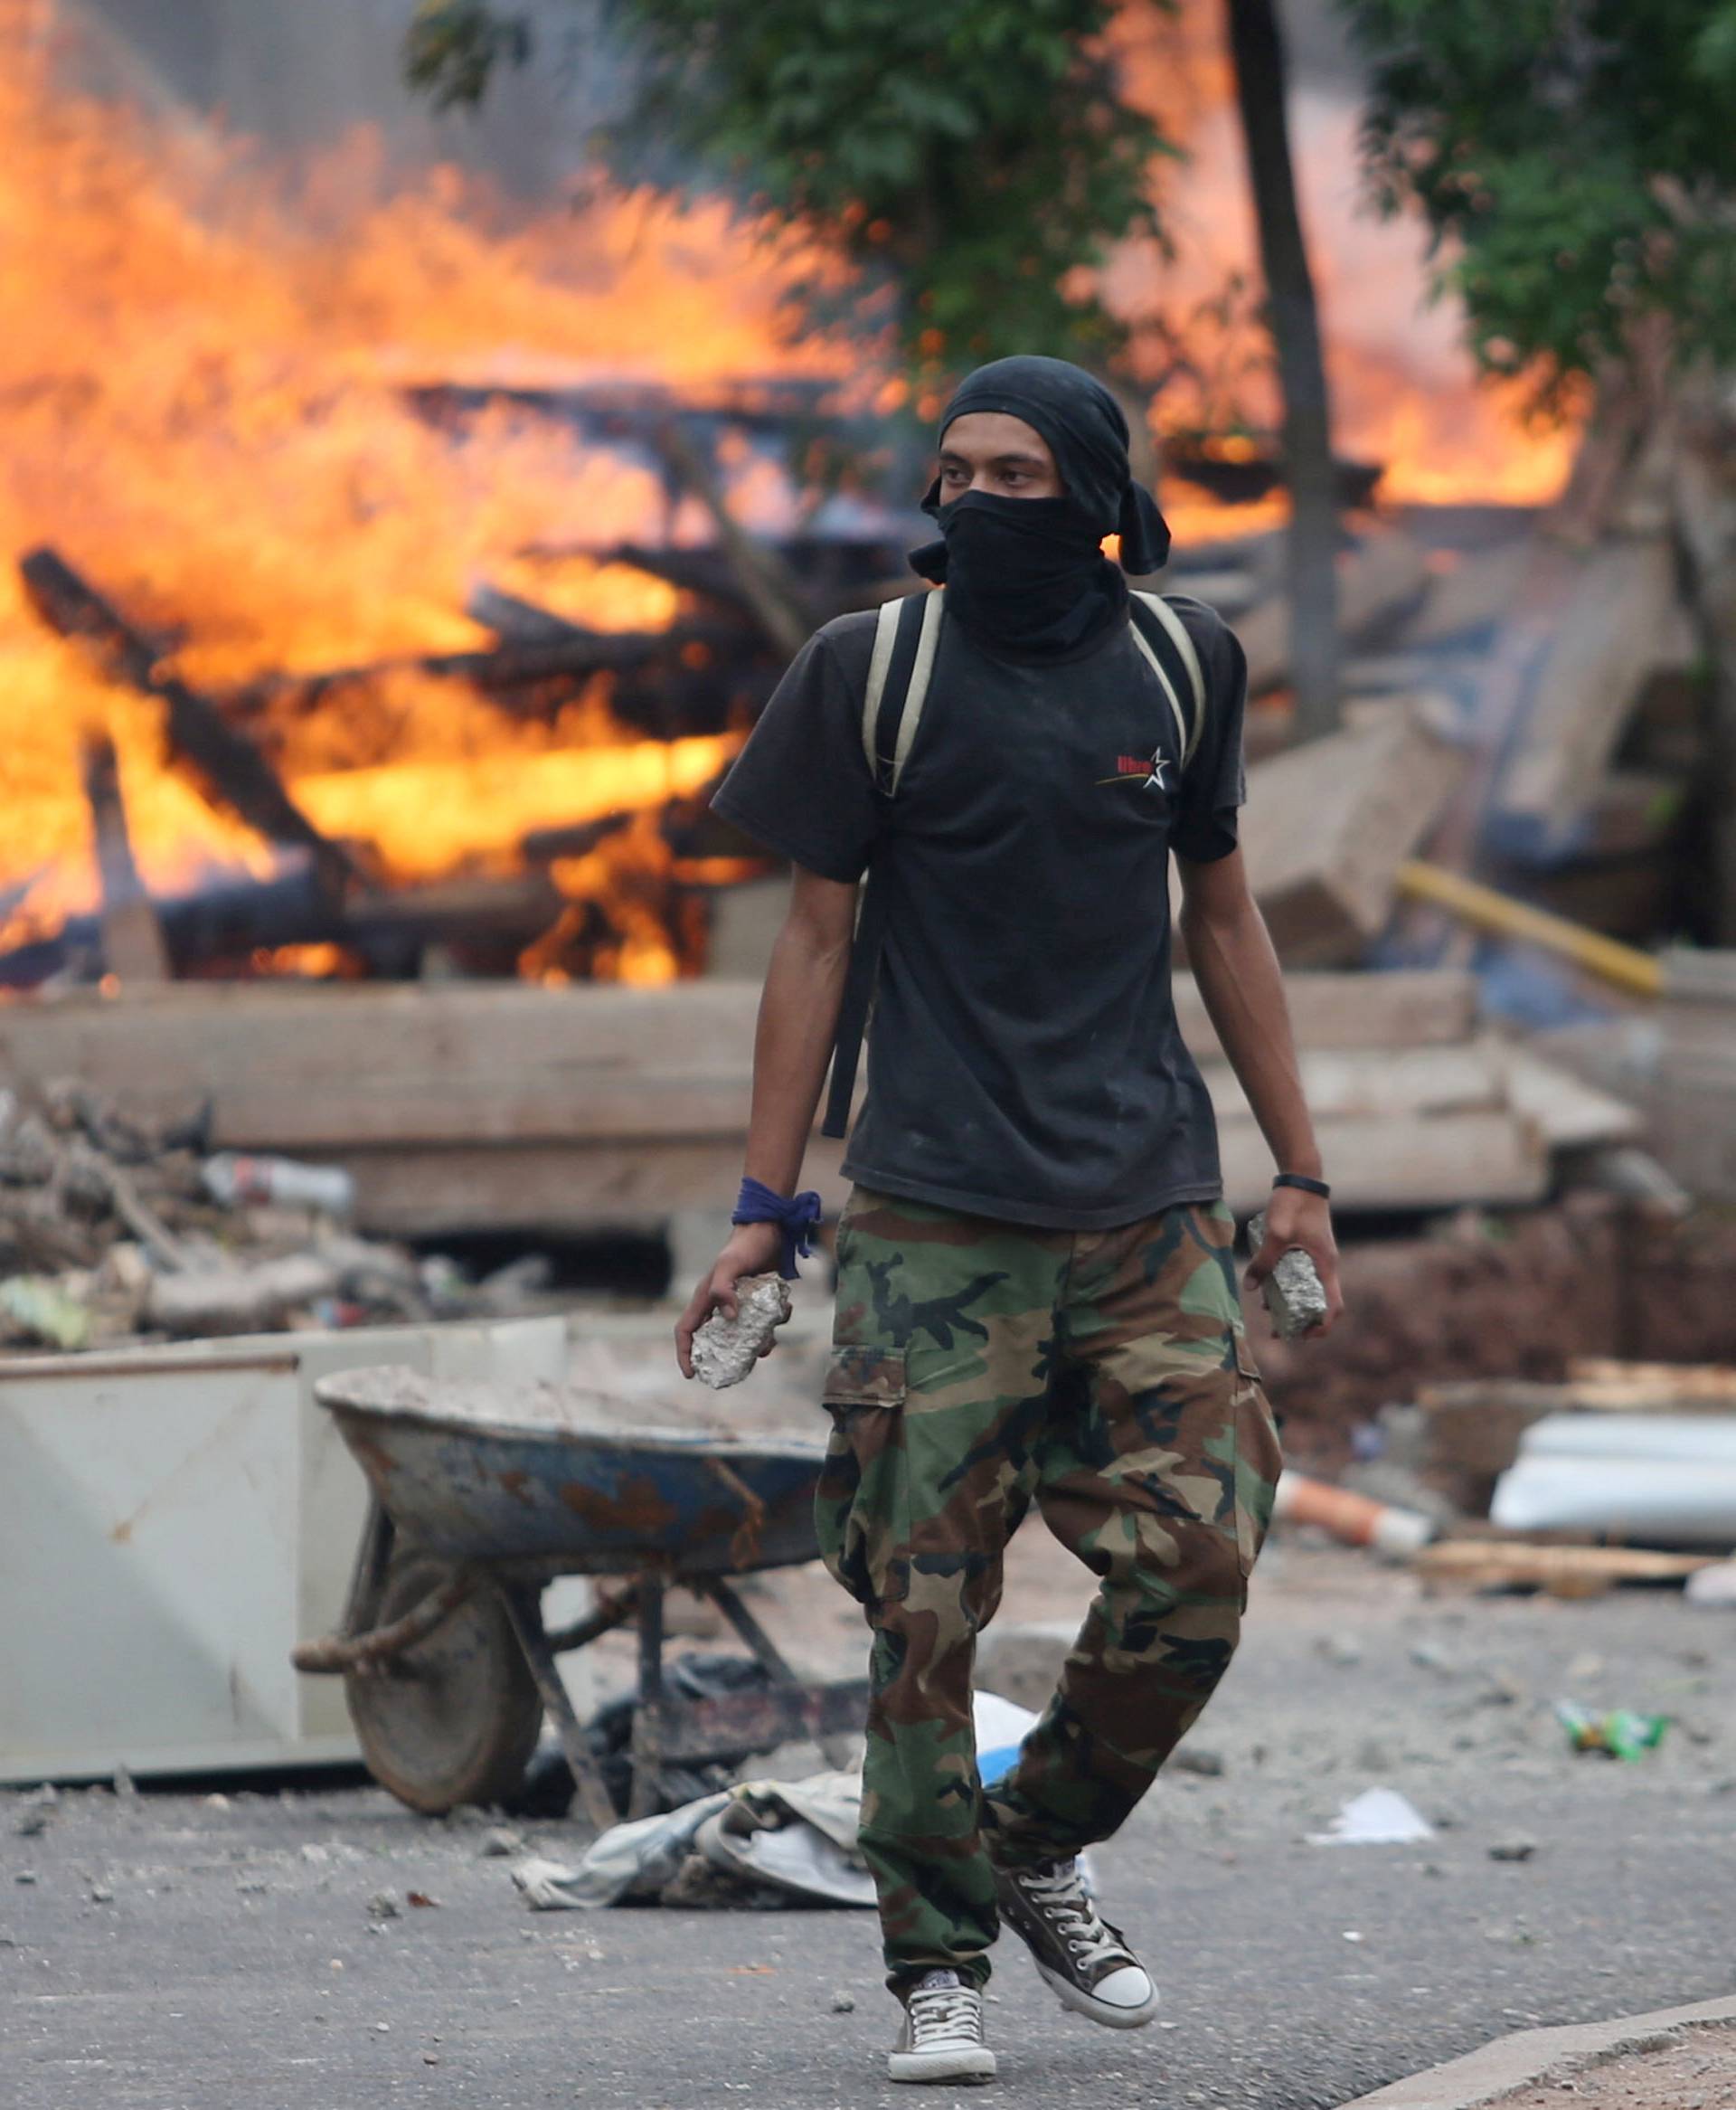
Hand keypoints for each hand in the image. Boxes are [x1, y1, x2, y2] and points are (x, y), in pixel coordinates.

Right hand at [674, 1221, 784, 1377]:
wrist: (770, 1229)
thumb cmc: (745, 1246)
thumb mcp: (730, 1265)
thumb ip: (723, 1289)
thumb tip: (729, 1318)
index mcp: (704, 1299)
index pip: (686, 1331)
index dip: (685, 1354)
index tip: (691, 1375)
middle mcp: (719, 1305)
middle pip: (715, 1340)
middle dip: (727, 1357)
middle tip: (738, 1369)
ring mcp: (740, 1304)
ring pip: (743, 1336)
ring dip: (757, 1344)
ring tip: (768, 1345)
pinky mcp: (759, 1301)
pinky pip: (764, 1322)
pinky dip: (775, 1324)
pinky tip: (786, 1312)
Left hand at [1243, 1186, 1343, 1338]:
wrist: (1301, 1178)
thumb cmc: (1293, 1204)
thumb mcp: (1276, 1233)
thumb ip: (1264, 1260)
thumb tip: (1250, 1287)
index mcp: (1326, 1265)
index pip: (1333, 1306)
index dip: (1322, 1326)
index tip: (1303, 1336)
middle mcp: (1326, 1265)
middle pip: (1320, 1303)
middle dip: (1301, 1320)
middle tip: (1278, 1330)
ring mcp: (1318, 1257)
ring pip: (1308, 1290)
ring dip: (1291, 1303)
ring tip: (1267, 1311)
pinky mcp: (1309, 1250)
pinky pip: (1301, 1276)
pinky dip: (1288, 1286)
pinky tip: (1267, 1286)